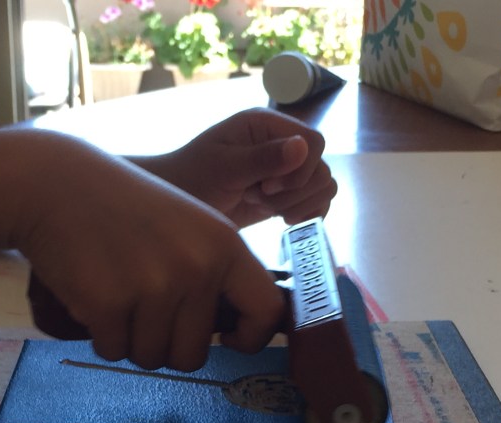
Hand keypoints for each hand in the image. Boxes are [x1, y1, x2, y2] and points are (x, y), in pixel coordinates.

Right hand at [11, 132, 283, 372]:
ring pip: (152, 357)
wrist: (54, 184)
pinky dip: (102, 336)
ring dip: (132, 341)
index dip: (251, 338)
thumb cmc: (124, 208)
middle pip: (194, 353)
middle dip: (167, 346)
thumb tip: (235, 333)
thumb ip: (216, 273)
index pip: (267, 311)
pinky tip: (93, 298)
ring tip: (117, 297)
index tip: (227, 340)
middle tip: (145, 314)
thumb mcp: (190, 225)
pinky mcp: (107, 303)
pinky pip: (114, 351)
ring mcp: (152, 286)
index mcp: (224, 244)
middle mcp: (196, 267)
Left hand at [139, 109, 336, 226]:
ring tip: (264, 207)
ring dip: (299, 204)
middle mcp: (281, 144)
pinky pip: (316, 202)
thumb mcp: (223, 168)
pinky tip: (282, 220)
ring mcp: (285, 171)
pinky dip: (307, 213)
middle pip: (321, 167)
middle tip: (259, 199)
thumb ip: (263, 159)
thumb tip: (302, 146)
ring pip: (323, 186)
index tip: (269, 188)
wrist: (177, 206)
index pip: (313, 141)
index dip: (301, 169)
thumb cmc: (191, 179)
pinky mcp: (285, 195)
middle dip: (296, 191)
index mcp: (266, 125)